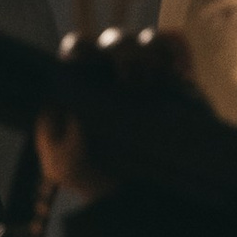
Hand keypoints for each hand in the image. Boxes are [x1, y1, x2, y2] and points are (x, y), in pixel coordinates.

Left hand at [34, 26, 199, 199]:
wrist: (147, 196)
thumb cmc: (100, 179)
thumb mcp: (68, 170)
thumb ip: (57, 147)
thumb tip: (64, 114)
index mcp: (84, 82)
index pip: (79, 47)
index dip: (80, 49)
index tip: (84, 64)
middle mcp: (114, 71)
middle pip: (115, 40)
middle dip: (120, 54)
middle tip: (127, 83)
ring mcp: (149, 73)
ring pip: (147, 40)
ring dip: (148, 53)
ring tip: (149, 84)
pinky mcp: (180, 80)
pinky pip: (176, 46)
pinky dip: (177, 50)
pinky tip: (178, 74)